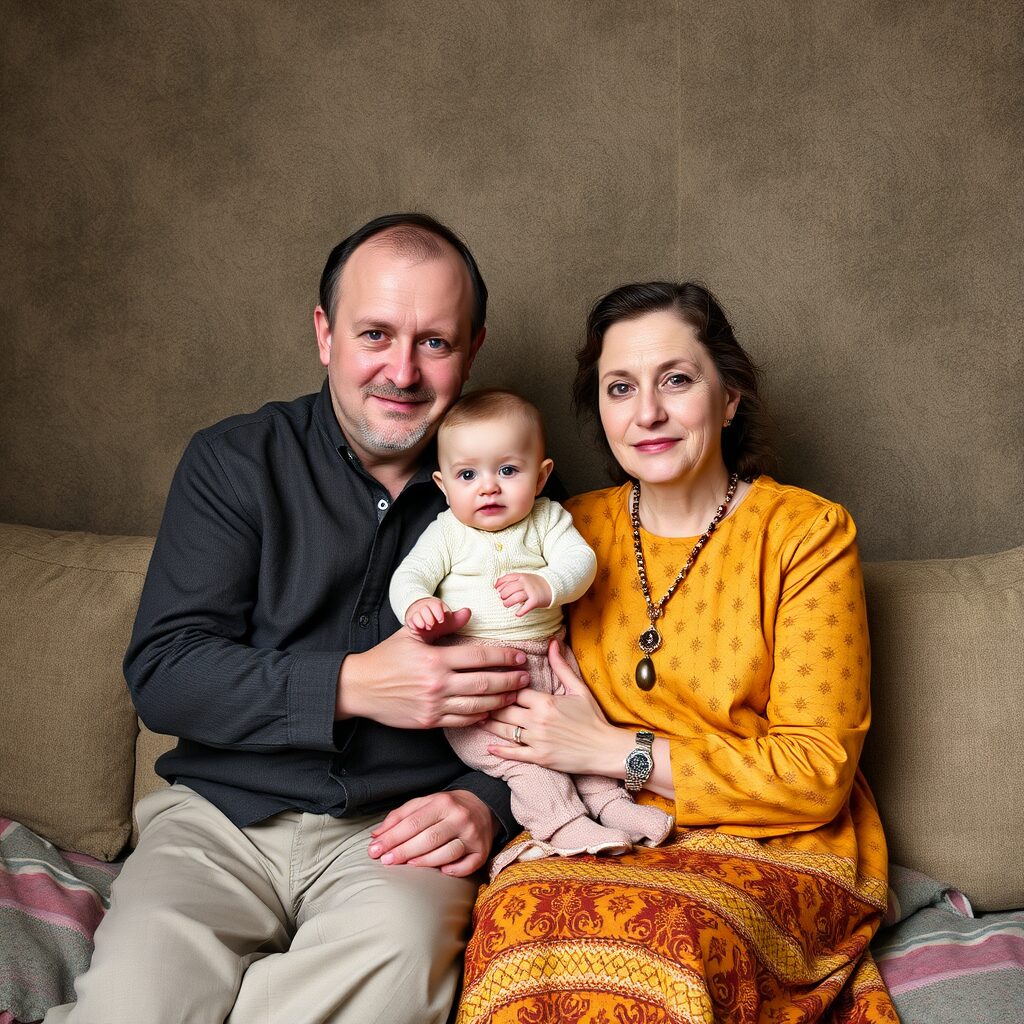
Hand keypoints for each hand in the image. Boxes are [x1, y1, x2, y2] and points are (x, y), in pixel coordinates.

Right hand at [337, 616, 529, 728]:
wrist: (360, 687)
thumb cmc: (387, 657)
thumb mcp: (412, 634)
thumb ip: (442, 625)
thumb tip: (468, 613)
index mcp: (435, 658)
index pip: (480, 657)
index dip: (504, 657)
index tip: (519, 657)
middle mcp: (437, 683)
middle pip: (484, 683)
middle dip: (510, 681)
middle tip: (525, 678)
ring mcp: (434, 704)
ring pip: (477, 705)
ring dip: (500, 700)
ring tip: (514, 695)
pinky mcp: (429, 721)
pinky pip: (461, 721)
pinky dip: (479, 717)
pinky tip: (491, 711)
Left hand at [367, 790, 496, 875]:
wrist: (483, 805)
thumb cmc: (446, 807)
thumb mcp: (424, 803)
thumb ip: (400, 816)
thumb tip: (376, 835)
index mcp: (443, 802)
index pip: (413, 823)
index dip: (391, 838)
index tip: (374, 850)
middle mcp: (460, 817)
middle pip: (428, 839)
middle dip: (403, 852)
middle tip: (385, 861)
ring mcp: (473, 835)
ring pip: (447, 853)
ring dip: (425, 862)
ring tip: (408, 865)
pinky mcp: (482, 851)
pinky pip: (467, 866)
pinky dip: (454, 870)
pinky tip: (442, 871)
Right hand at [405, 596, 455, 639]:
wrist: (425, 624)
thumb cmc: (439, 621)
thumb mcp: (450, 621)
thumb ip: (459, 618)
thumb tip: (468, 611)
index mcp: (437, 605)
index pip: (436, 605)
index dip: (438, 613)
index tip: (441, 620)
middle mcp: (426, 607)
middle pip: (425, 609)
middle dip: (429, 618)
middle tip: (431, 625)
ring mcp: (417, 613)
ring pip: (416, 614)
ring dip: (421, 621)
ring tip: (425, 627)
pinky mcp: (410, 620)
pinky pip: (410, 621)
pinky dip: (414, 625)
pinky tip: (417, 629)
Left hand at [483, 638, 622, 774]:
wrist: (605, 748)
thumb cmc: (593, 718)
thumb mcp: (579, 689)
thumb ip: (561, 666)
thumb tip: (553, 642)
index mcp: (545, 701)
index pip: (514, 691)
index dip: (503, 687)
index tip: (495, 684)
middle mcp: (537, 720)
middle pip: (504, 710)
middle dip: (491, 705)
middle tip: (479, 700)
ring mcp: (537, 740)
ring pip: (504, 730)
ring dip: (489, 724)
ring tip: (478, 718)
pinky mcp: (539, 758)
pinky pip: (514, 753)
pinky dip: (499, 750)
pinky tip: (489, 746)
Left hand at [494, 572, 552, 616]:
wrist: (553, 587)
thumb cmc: (535, 584)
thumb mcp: (525, 577)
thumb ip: (514, 580)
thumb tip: (497, 587)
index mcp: (522, 576)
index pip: (507, 579)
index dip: (499, 585)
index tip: (496, 590)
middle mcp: (526, 582)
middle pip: (509, 589)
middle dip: (503, 595)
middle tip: (502, 599)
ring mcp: (531, 591)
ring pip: (516, 597)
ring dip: (508, 603)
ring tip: (506, 605)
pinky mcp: (536, 600)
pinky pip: (526, 607)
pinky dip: (520, 612)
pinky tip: (517, 614)